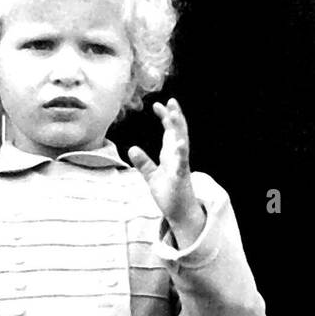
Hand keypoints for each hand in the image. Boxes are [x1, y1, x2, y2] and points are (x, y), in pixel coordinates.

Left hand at [128, 98, 203, 244]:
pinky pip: (181, 163)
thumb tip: (132, 148)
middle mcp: (178, 158)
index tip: (157, 104)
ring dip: (178, 129)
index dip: (166, 118)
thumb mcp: (151, 176)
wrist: (180, 214)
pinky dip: (180, 152)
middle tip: (171, 101)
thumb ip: (143, 162)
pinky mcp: (180, 177)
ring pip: (182, 144)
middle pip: (179, 133)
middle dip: (176, 117)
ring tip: (174, 115)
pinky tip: (178, 143)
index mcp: (171, 155)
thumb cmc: (169, 194)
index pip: (170, 132)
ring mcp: (181, 166)